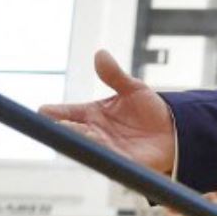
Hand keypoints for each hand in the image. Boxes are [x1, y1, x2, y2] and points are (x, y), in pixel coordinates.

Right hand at [38, 49, 177, 175]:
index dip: (52, 113)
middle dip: (62, 129)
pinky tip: (100, 148)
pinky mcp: (125, 162)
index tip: (42, 111)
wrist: (174, 130)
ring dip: (81, 141)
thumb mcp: (132, 88)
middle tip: (55, 124)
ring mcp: (108, 148)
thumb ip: (115, 74)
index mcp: (91, 115)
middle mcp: (94, 132)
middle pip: (71, 132)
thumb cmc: (149, 110)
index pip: (65, 113)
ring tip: (73, 133)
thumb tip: (100, 53)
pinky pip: (111, 160)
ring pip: (88, 146)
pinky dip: (104, 155)